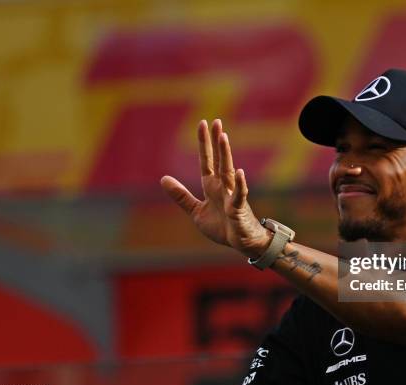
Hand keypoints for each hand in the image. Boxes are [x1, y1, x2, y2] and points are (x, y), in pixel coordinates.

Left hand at [161, 119, 270, 257]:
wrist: (242, 243)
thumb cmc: (223, 226)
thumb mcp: (196, 211)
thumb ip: (181, 196)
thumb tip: (163, 179)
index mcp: (211, 186)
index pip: (207, 161)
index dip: (204, 144)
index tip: (203, 124)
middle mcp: (223, 187)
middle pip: (219, 160)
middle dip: (216, 142)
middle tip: (216, 122)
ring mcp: (232, 196)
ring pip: (228, 172)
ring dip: (226, 155)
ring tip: (224, 137)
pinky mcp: (239, 209)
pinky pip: (240, 195)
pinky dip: (240, 184)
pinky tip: (240, 172)